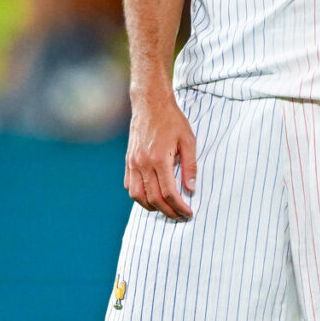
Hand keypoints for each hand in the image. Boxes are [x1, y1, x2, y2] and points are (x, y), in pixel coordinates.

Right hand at [124, 87, 197, 219]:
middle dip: (168, 212)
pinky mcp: (128, 161)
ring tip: (166, 209)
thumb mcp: (188, 141)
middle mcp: (143, 163)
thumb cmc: (172, 120)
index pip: (168, 193)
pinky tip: (151, 196)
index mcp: (159, 159)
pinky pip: (129, 185)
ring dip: (152, 207)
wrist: (150, 104)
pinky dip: (139, 196)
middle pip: (153, 199)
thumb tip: (191, 189)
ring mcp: (133, 163)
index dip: (179, 207)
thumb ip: (190, 166)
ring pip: (137, 196)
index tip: (189, 213)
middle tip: (180, 216)